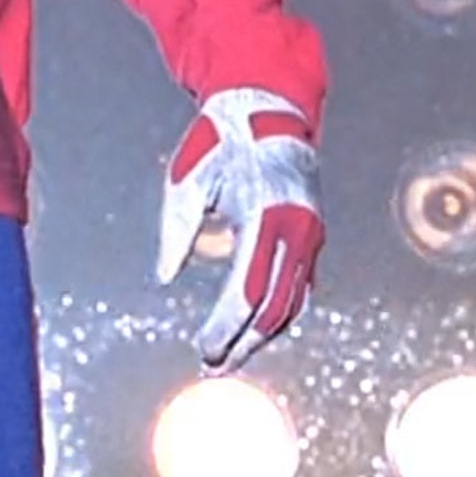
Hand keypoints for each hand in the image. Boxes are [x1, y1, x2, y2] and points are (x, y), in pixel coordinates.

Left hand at [156, 86, 323, 371]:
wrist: (265, 111)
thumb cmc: (220, 142)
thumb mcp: (189, 176)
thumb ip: (178, 227)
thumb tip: (164, 276)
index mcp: (270, 215)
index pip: (248, 291)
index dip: (226, 326)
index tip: (204, 348)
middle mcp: (299, 232)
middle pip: (274, 309)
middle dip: (243, 342)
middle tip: (212, 365)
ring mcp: (311, 236)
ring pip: (291, 304)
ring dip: (261, 336)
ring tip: (228, 356)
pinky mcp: (310, 237)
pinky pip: (298, 288)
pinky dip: (278, 314)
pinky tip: (254, 331)